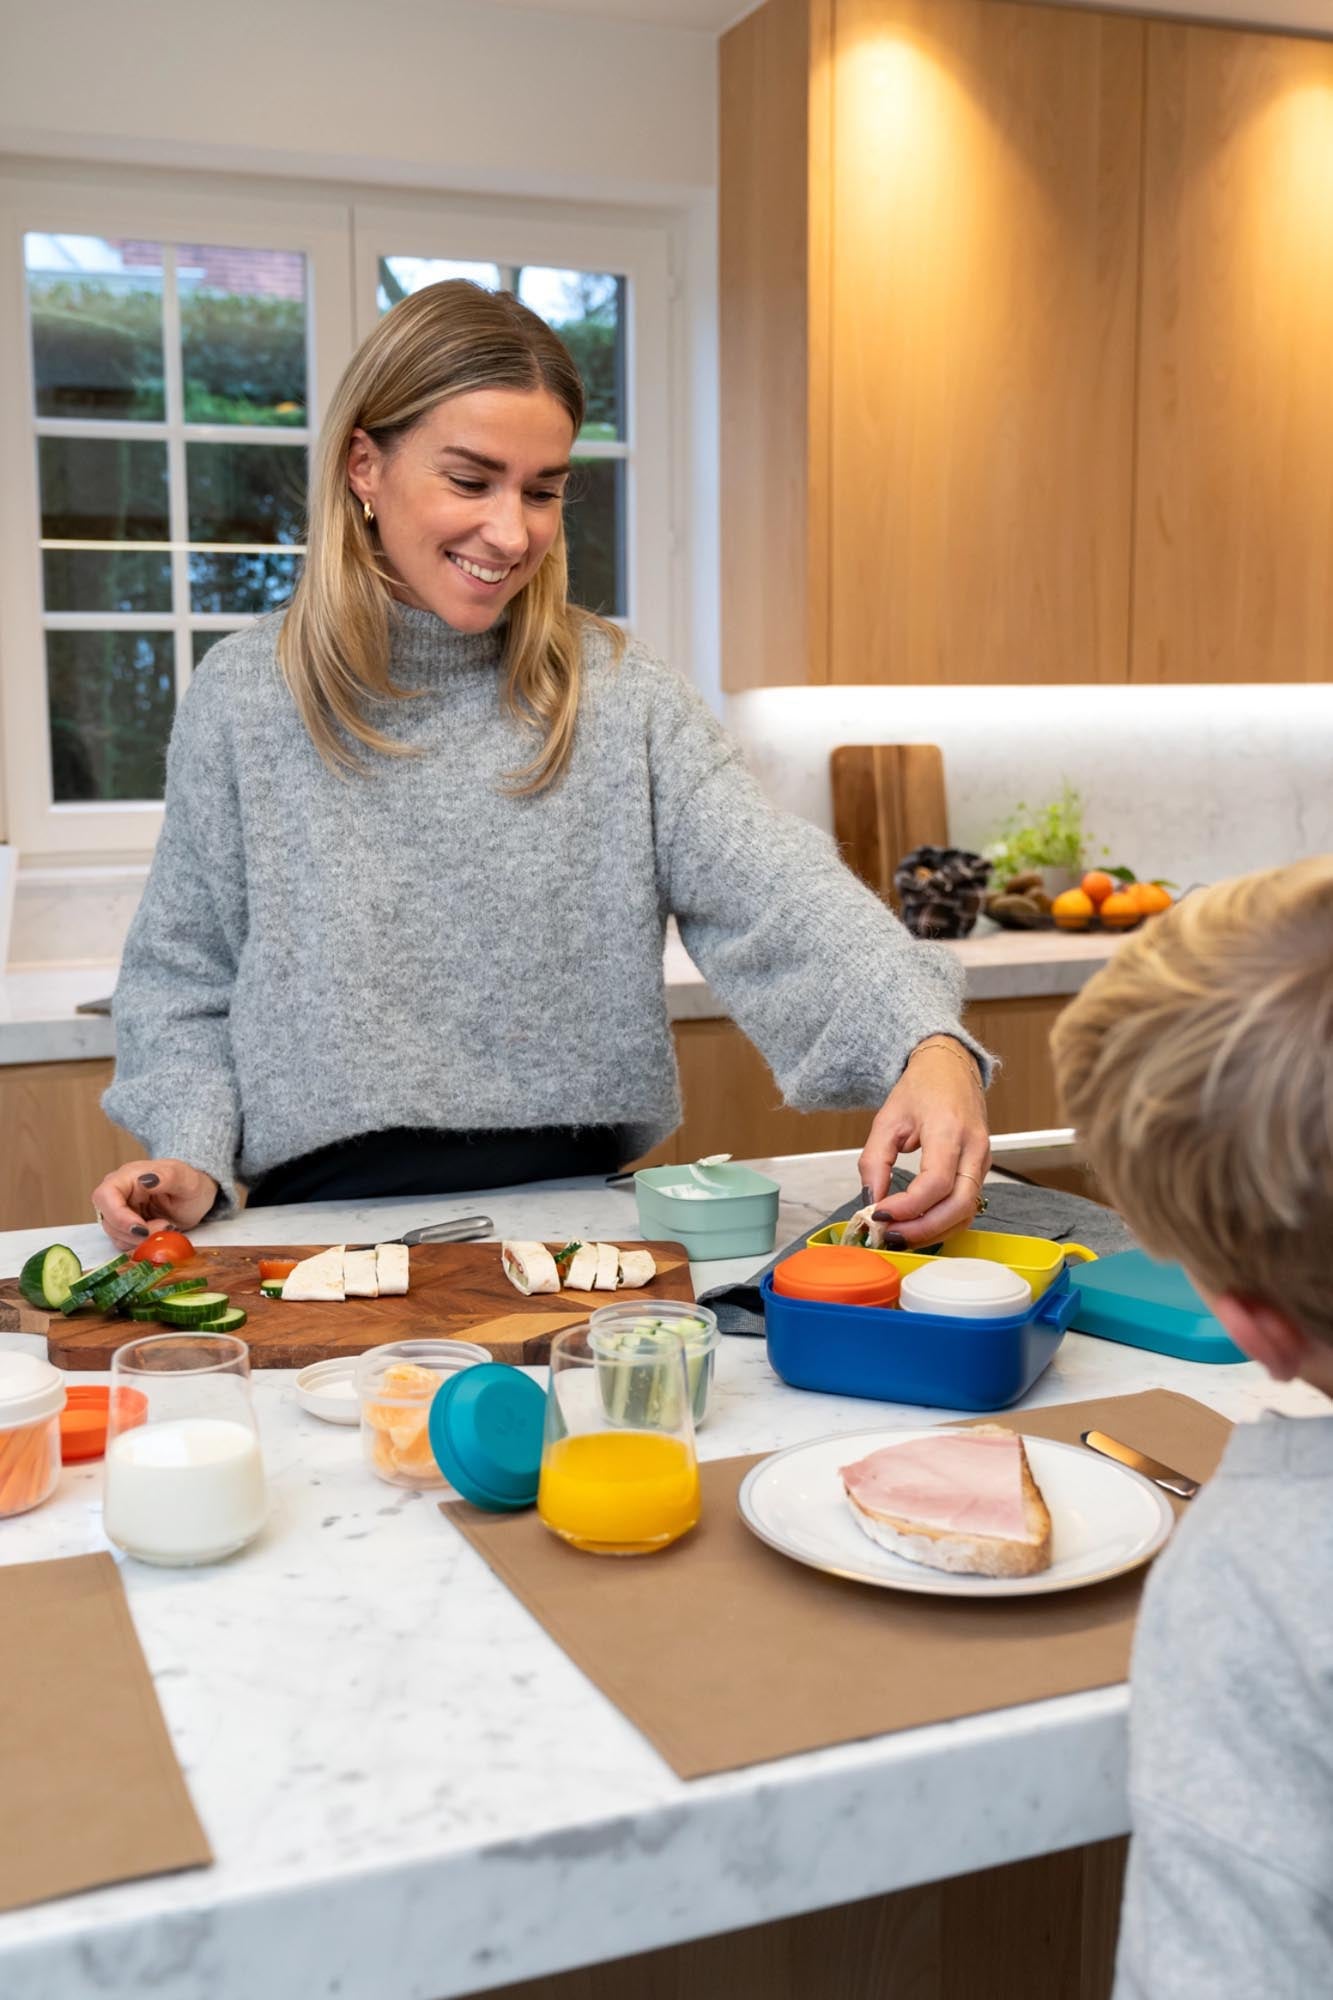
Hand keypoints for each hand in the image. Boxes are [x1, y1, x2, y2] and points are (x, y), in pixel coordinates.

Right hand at [90, 1159, 218, 1251]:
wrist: (195, 1197)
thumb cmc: (190, 1184)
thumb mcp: (186, 1179)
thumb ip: (168, 1177)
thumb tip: (146, 1179)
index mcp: (128, 1176)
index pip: (105, 1196)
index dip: (118, 1216)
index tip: (141, 1228)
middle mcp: (118, 1193)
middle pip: (107, 1219)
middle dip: (133, 1232)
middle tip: (163, 1228)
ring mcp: (120, 1211)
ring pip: (115, 1234)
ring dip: (140, 1239)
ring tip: (167, 1227)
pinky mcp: (126, 1227)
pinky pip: (124, 1242)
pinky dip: (141, 1244)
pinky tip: (159, 1233)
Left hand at [857, 1037, 990, 1248]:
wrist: (951, 1068)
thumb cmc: (921, 1088)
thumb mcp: (887, 1120)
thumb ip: (874, 1163)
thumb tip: (870, 1202)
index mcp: (949, 1129)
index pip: (936, 1182)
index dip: (908, 1206)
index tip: (879, 1214)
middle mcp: (974, 1148)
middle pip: (958, 1205)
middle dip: (922, 1229)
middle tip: (889, 1235)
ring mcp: (984, 1160)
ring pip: (967, 1212)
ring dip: (933, 1232)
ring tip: (899, 1235)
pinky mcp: (982, 1170)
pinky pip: (968, 1206)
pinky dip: (943, 1223)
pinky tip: (917, 1226)